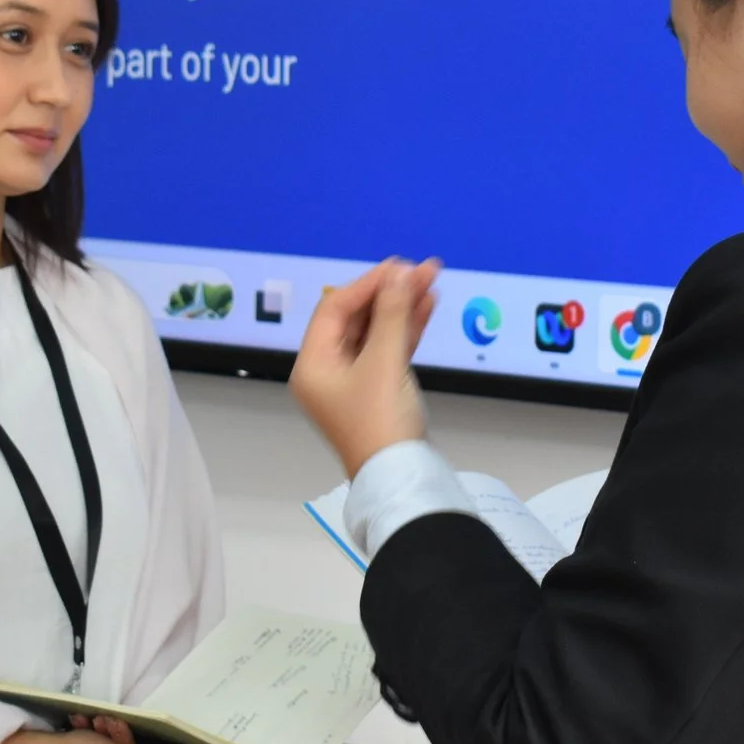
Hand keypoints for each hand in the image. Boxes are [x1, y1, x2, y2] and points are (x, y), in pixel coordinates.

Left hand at [290, 257, 440, 476]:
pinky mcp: (376, 392)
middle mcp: (326, 372)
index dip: (368, 283)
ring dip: (401, 309)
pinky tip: (427, 308)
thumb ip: (392, 313)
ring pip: (375, 334)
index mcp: (313, 365)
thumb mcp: (384, 361)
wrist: (401, 477)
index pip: (335, 309)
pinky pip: (387, 351)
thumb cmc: (381, 420)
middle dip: (389, 294)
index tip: (400, 266)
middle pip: (355, 319)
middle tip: (421, 271)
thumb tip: (400, 274)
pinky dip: (406, 331)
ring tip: (430, 283)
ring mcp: (352, 383)